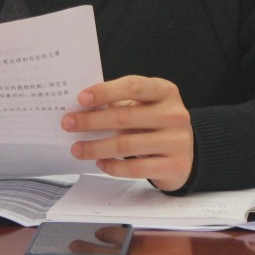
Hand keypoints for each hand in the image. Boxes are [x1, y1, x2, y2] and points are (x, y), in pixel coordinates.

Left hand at [61, 75, 193, 191]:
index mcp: (166, 91)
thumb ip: (121, 102)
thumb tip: (81, 107)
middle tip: (68, 123)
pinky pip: (135, 168)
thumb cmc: (156, 123)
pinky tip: (99, 162)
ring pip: (127, 145)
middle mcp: (175, 114)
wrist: (187, 152)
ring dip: (96, 147)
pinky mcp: (174, 166)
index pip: (133, 86)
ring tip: (77, 148)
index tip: (81, 98)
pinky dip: (113, 166)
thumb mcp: (146, 105)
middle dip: (92, 121)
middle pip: (125, 116)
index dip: (105, 91)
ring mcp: (177, 141)